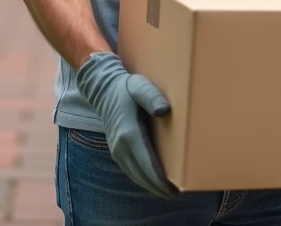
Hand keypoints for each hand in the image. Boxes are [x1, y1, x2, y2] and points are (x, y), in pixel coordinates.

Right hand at [74, 51, 176, 197]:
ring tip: (168, 191)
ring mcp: (117, 150)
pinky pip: (131, 171)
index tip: (174, 189)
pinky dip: (143, 179)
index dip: (160, 180)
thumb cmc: (127, 87)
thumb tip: (164, 110)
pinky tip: (154, 181)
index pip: (146, 164)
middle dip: (158, 188)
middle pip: (141, 175)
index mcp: (129, 133)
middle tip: (177, 193)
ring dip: (151, 186)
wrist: (103, 90)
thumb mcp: (140, 86)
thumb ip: (152, 96)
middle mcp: (121, 146)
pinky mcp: (116, 151)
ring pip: (135, 176)